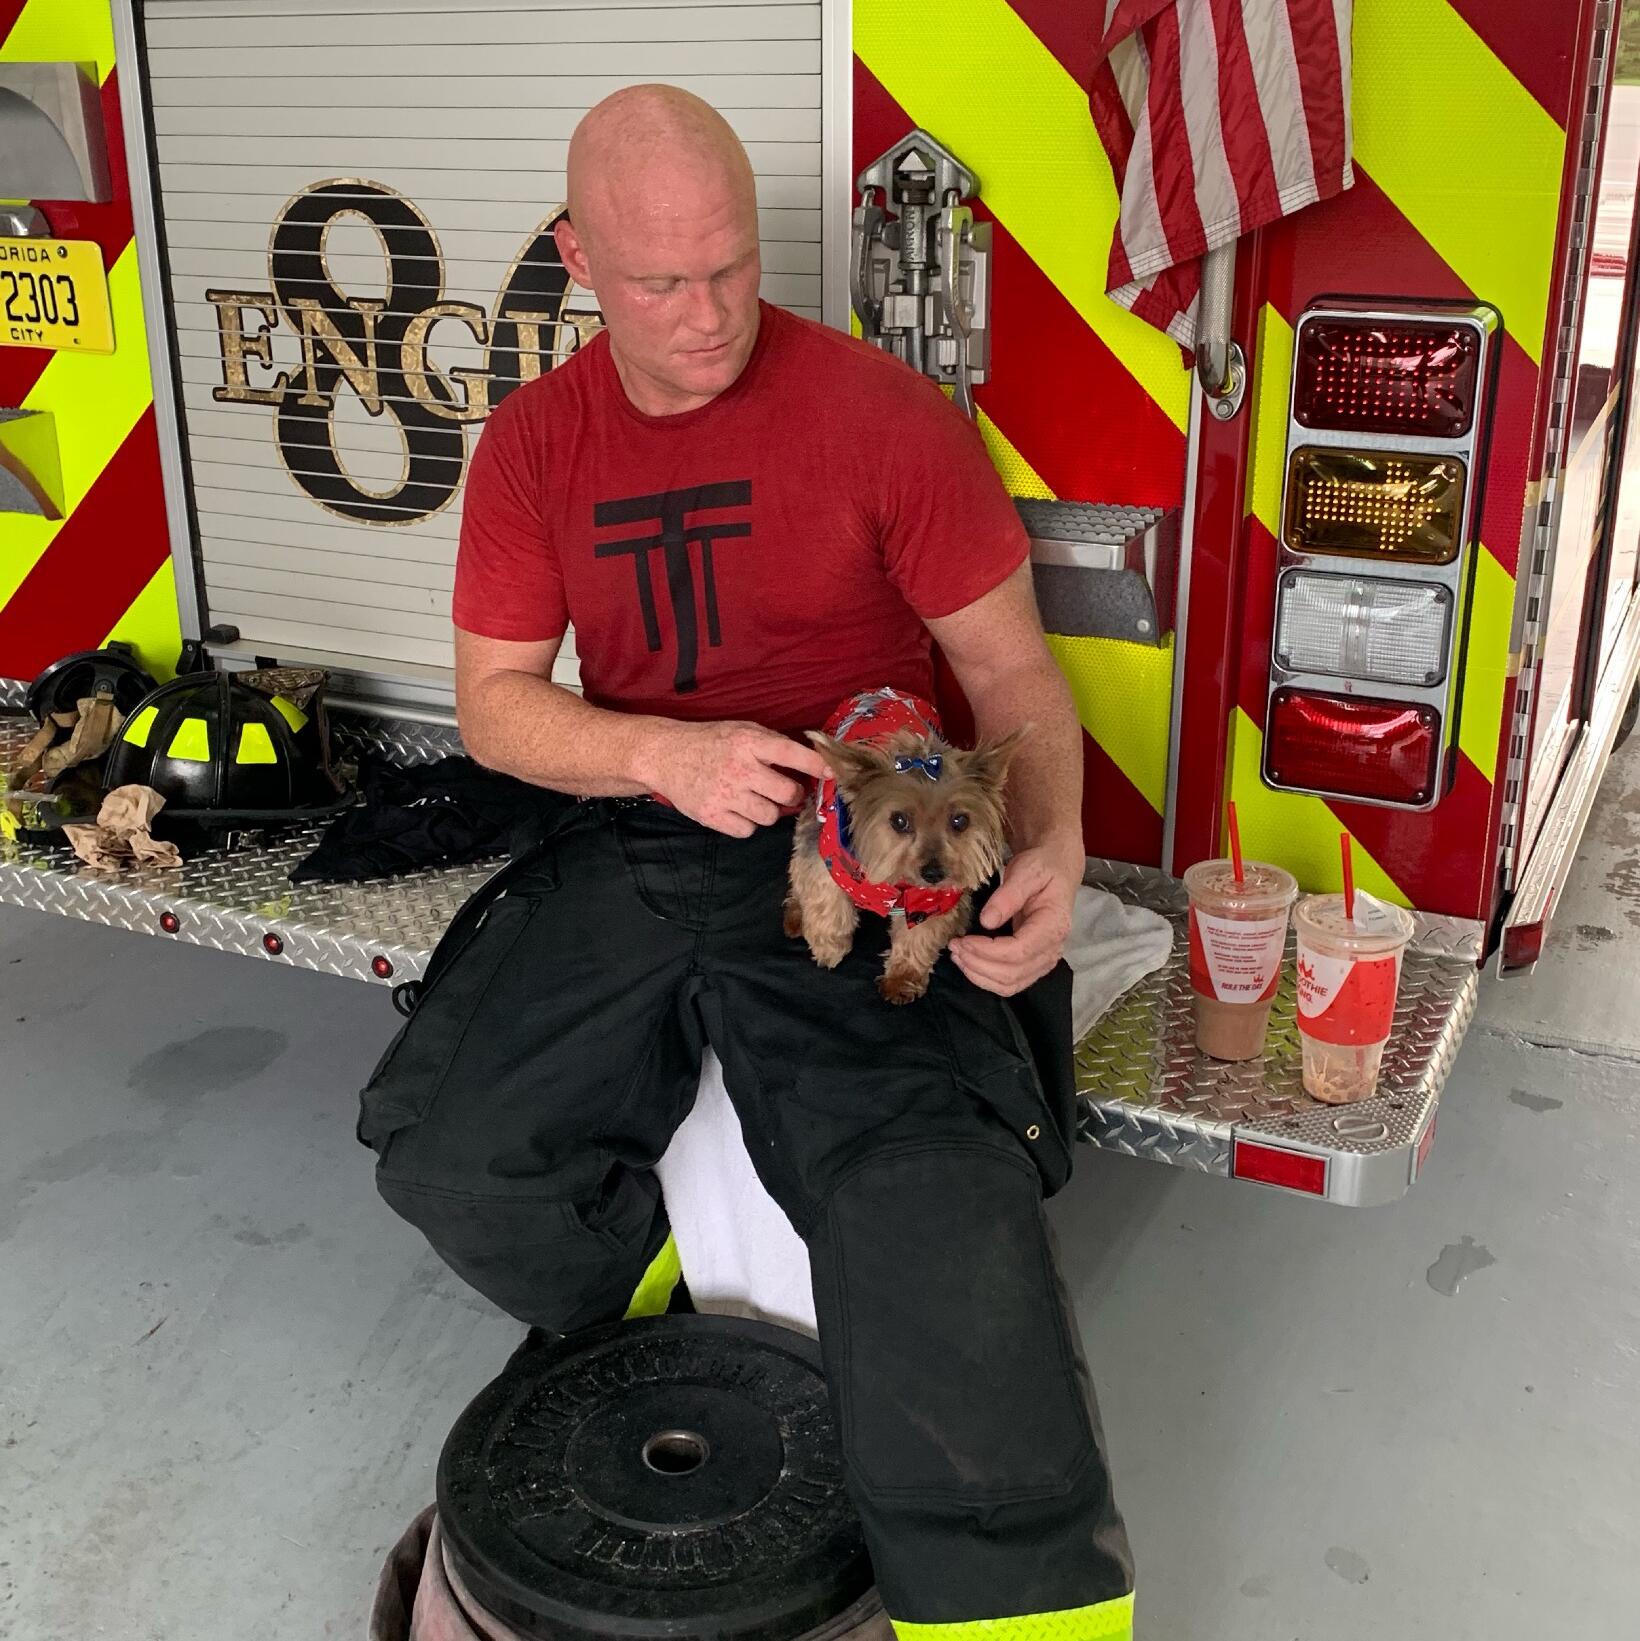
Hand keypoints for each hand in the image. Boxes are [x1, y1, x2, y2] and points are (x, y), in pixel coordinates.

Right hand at [641, 719, 825, 837]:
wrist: (666, 755)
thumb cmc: (711, 742)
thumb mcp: (742, 730)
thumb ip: (773, 744)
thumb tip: (810, 764)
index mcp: (748, 742)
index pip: (792, 754)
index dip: (817, 766)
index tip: (833, 773)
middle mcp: (739, 769)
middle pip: (787, 793)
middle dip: (793, 795)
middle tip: (784, 791)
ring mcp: (725, 795)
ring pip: (770, 816)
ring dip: (769, 810)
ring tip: (754, 798)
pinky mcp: (712, 815)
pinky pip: (747, 831)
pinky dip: (747, 823)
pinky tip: (738, 809)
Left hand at [949, 842, 1079, 995]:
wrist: (1056, 871)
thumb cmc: (1041, 869)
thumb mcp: (1026, 872)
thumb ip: (1007, 896)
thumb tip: (986, 921)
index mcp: (1053, 927)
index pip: (1019, 951)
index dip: (986, 950)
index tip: (962, 939)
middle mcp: (1052, 950)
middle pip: (1012, 973)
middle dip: (977, 963)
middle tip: (953, 946)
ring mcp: (1045, 961)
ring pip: (1009, 984)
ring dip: (979, 974)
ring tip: (957, 955)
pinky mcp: (1034, 965)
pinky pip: (1010, 983)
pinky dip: (986, 978)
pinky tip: (969, 963)